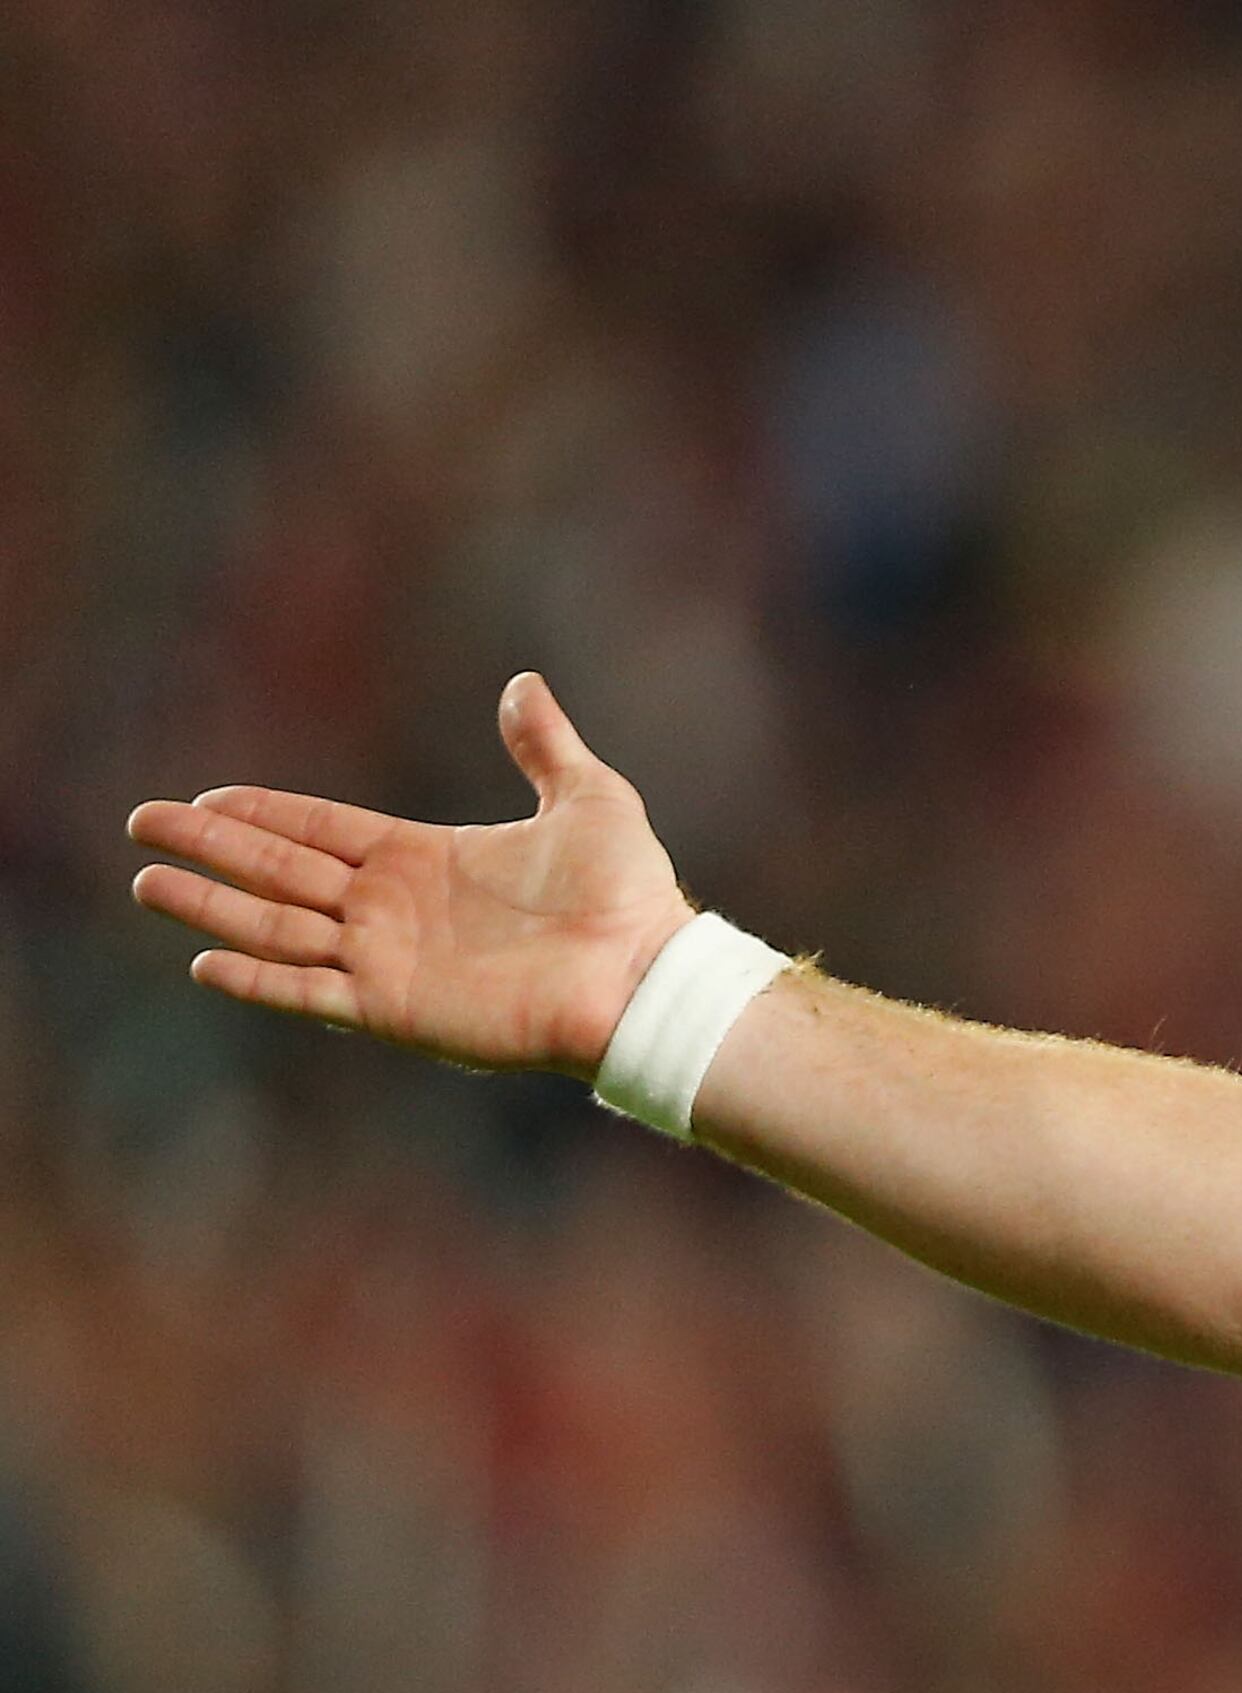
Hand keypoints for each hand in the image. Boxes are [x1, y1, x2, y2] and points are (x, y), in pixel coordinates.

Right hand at [128, 674, 701, 1078]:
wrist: (647, 973)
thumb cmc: (628, 893)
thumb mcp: (589, 798)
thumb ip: (545, 744)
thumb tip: (523, 684)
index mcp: (424, 858)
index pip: (322, 829)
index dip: (265, 814)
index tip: (208, 795)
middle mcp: (393, 909)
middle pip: (280, 872)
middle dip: (212, 847)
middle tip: (143, 824)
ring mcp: (389, 960)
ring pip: (277, 927)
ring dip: (211, 906)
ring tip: (147, 883)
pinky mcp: (397, 1009)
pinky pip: (309, 992)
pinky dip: (258, 978)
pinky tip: (206, 961)